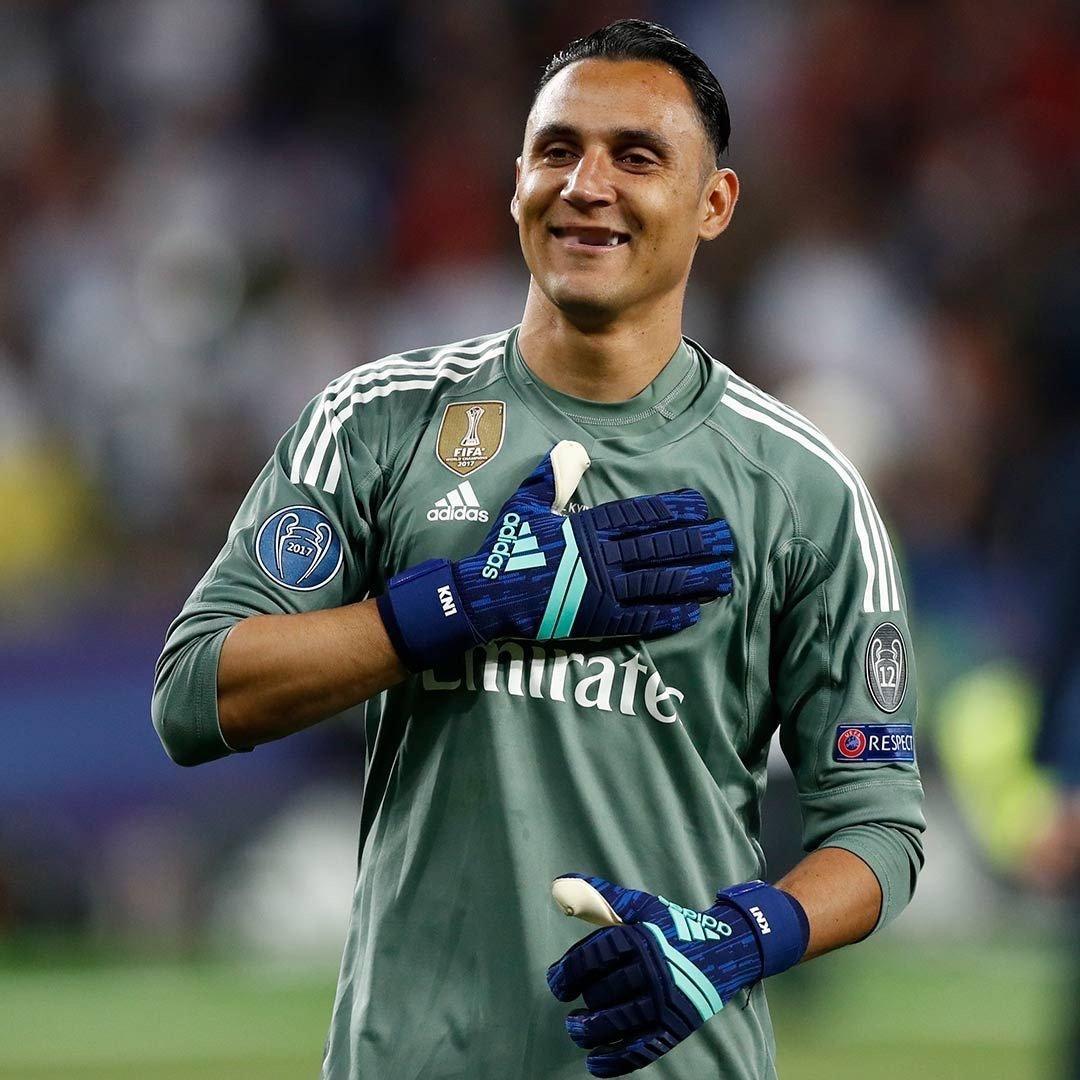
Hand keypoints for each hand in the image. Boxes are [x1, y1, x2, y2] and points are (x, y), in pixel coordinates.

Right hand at [377, 441, 734, 671]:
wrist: (484, 597)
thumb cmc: (504, 550)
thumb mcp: (524, 505)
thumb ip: (548, 479)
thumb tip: (564, 452)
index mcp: (587, 526)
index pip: (641, 515)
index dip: (673, 510)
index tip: (700, 506)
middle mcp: (600, 556)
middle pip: (659, 547)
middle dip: (697, 543)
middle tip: (727, 540)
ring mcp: (600, 590)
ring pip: (658, 582)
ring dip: (693, 578)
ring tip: (722, 576)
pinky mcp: (595, 620)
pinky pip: (639, 617)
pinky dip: (667, 615)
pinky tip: (692, 612)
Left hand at [546, 874, 807, 1076]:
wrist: (726, 948)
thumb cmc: (674, 926)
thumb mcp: (642, 906)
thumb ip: (602, 897)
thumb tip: (561, 884)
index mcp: (642, 938)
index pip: (595, 956)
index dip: (568, 971)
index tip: (556, 983)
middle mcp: (654, 969)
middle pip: (605, 990)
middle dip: (583, 1000)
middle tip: (571, 1006)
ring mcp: (667, 1001)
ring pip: (621, 1022)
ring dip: (591, 1030)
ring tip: (576, 1029)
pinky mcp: (677, 1027)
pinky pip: (643, 1049)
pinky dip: (617, 1060)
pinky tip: (594, 1062)